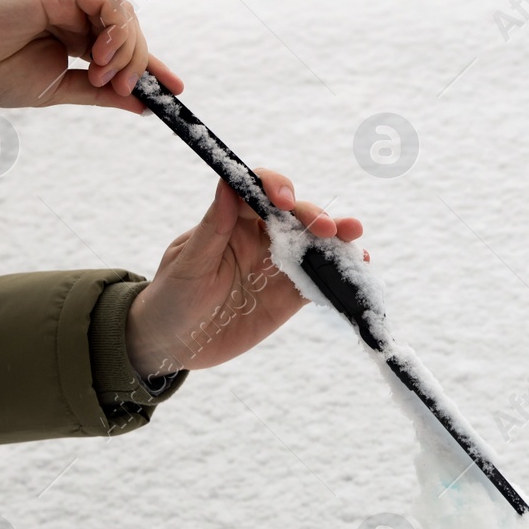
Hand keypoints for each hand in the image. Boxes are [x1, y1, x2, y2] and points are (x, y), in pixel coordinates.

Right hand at [0, 0, 184, 112]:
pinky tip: (100, 55)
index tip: (176, 94)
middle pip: (132, 33)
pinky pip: (108, 1)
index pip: (125, 50)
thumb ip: (100, 94)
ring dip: (127, 51)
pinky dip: (116, 29)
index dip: (154, 69)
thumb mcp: (58, 91)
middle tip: (123, 90)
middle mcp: (75, 14)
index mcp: (75, 38)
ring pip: (125, 16)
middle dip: (138, 65)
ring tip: (103, 76)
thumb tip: (144, 106)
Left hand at [125, 170, 365, 378]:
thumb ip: (213, 227)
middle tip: (331, 229)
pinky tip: (357, 269)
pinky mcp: (289, 296)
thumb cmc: (170, 298)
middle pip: (295, 217)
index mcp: (232, 221)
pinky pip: (318, 281)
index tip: (285, 201)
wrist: (174, 344)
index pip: (258, 192)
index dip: (275, 188)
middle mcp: (259, 237)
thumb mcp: (188, 263)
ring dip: (337, 241)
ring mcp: (277, 266)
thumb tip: (228, 183)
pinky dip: (339, 275)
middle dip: (315, 218)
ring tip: (356, 240)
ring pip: (313, 247)